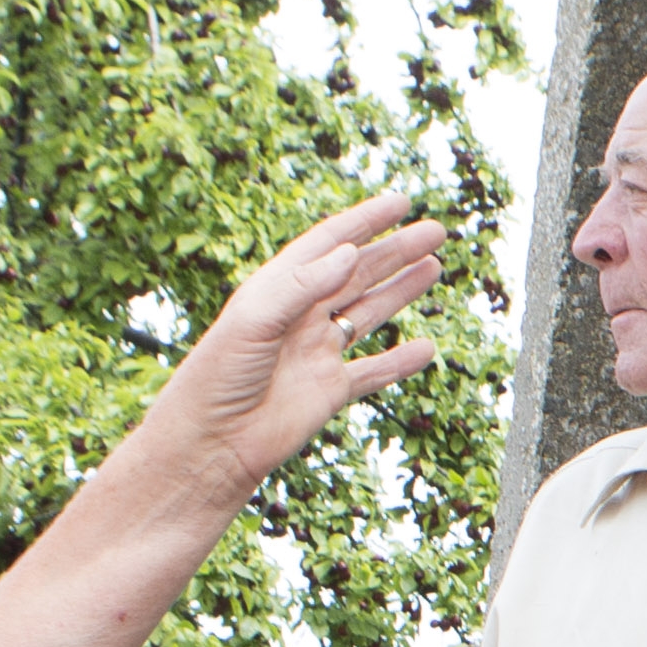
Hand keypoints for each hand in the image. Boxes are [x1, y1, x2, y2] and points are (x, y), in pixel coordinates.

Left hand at [139, 193, 446, 495]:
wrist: (211, 442)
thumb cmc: (216, 378)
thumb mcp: (252, 321)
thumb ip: (302, 286)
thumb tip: (348, 253)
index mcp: (278, 290)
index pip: (328, 245)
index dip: (365, 221)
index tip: (400, 204)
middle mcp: (301, 316)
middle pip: (357, 274)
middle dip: (396, 251)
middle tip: (435, 231)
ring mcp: (317, 352)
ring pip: (369, 313)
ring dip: (402, 291)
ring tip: (434, 268)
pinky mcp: (330, 390)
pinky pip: (374, 372)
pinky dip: (401, 362)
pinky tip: (427, 349)